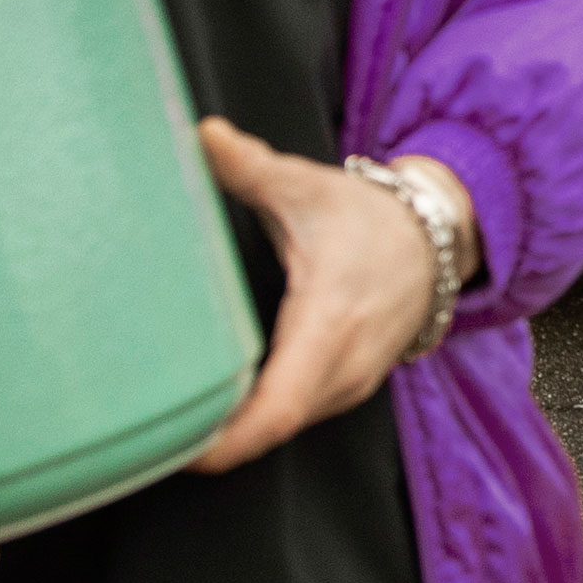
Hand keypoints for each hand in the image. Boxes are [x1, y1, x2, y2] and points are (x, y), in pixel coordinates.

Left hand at [187, 118, 454, 474]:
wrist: (437, 239)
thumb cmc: (369, 217)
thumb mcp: (307, 187)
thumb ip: (250, 166)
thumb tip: (202, 134)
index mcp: (328, 324)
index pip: (276, 410)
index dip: (225, 440)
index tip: (176, 447)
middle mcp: (343, 368)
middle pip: (269, 431)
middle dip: (212, 442)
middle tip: (145, 437)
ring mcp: (350, 384)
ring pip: (283, 428)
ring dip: (234, 433)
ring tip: (170, 424)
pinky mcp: (348, 387)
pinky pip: (296, 417)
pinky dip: (257, 420)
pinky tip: (216, 407)